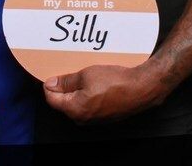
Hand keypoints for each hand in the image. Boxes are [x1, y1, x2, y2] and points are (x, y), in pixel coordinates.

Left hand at [42, 64, 159, 123]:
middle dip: (64, 87)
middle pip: (63, 102)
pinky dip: (88, 94)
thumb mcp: (86, 75)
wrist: (141, 88)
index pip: (51, 99)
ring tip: (86, 75)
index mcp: (75, 109)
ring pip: (76, 103)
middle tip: (71, 71)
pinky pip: (88, 105)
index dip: (50, 85)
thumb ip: (66, 81)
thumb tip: (51, 84)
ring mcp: (94, 119)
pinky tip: (96, 82)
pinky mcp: (103, 116)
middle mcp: (83, 118)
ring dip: (77, 89)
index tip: (53, 74)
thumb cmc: (117, 82)